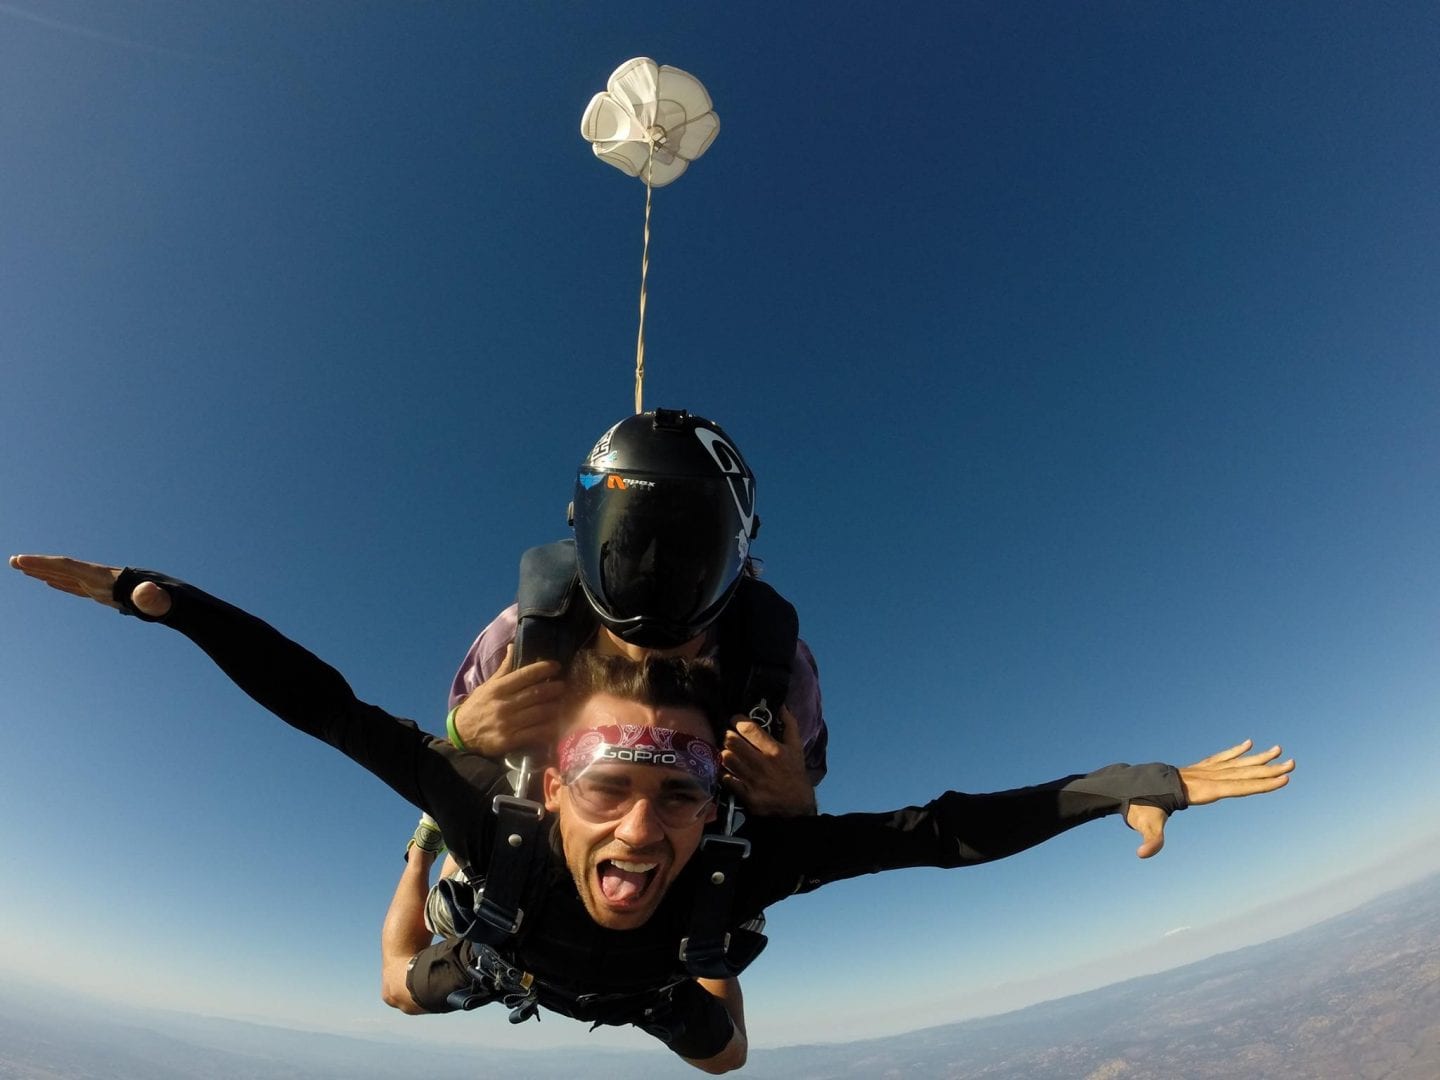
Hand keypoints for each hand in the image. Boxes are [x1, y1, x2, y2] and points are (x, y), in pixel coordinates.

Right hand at [10, 554, 170, 616]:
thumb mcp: (156, 601)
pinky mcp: (103, 593)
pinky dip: (60, 583)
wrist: (171, 600)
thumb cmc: (163, 601)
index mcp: (103, 577)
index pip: (68, 566)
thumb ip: (150, 597)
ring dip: (44, 572)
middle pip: (62, 568)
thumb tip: (147, 592)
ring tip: (22, 568)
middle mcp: (98, 577)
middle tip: (12, 561)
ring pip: (66, 576)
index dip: (44, 563)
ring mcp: (100, 584)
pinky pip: (76, 586)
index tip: (21, 560)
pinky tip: (49, 582)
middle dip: (37, 565)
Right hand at [452, 643, 564, 756]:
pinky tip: (556, 725)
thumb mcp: (488, 686)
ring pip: (539, 713)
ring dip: (554, 707)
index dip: (543, 668)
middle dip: (554, 688)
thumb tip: (513, 647)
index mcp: (498, 689)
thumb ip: (503, 668)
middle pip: (536, 693)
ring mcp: (507, 723)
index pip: (525, 675)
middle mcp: (504, 704)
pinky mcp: (510, 740)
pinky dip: (548, 729)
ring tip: (562, 703)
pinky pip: (535, 733)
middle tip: (564, 685)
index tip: (556, 666)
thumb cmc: (478, 706)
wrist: (462, 734)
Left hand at [721, 707, 816, 815]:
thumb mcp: (796, 747)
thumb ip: (789, 724)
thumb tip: (781, 705)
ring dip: (725, 752)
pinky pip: (726, 778)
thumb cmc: (794, 772)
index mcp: (774, 750)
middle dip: (728, 735)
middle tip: (730, 736)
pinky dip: (724, 772)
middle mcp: (762, 764)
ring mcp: (753, 780)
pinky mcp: (746, 795)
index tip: (736, 720)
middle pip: (732, 741)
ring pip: (727, 758)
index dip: (737, 720)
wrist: (796, 806)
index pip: (748, 728)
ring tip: (729, 751)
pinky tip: (729, 769)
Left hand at [1125, 739, 1293, 857]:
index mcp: (1201, 791)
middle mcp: (1204, 778)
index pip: (1236, 787)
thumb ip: (1150, 841)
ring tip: (1279, 749)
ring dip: (1257, 758)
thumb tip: (1143, 854)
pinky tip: (1248, 744)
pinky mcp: (1196, 771)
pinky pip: (1220, 759)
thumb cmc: (1140, 807)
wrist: (1127, 786)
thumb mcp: (1146, 824)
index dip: (1260, 784)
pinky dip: (1235, 752)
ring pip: (1235, 764)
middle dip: (1268, 770)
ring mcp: (1200, 772)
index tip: (1282, 778)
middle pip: (1242, 773)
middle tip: (1292, 763)